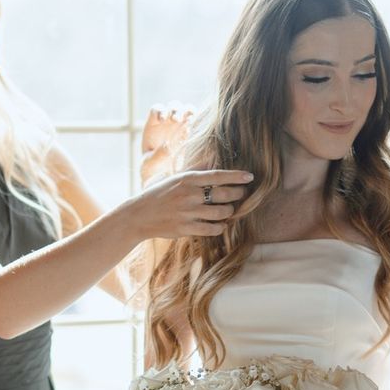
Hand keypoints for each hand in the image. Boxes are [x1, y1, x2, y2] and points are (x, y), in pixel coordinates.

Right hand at [113, 168, 254, 243]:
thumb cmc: (159, 194)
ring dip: (229, 211)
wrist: (139, 215)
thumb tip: (214, 160)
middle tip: (241, 194)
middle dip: (237, 194)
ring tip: (229, 209)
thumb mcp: (175, 178)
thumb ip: (195, 171)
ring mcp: (188, 213)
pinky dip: (220, 227)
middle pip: (223, 194)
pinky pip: (212, 229)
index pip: (217, 175)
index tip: (250, 176)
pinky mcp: (186, 229)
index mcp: (187, 179)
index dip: (236, 176)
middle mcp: (189, 195)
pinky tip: (221, 224)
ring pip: (221, 213)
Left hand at [140, 104, 194, 181]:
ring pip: (187, 110)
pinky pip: (197, 123)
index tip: (161, 119)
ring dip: (188, 112)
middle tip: (176, 119)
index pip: (157, 110)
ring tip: (188, 121)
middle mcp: (168, 123)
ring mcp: (182, 127)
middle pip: (174, 106)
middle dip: (175, 110)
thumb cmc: (152, 172)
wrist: (164, 180)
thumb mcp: (149, 165)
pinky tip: (196, 128)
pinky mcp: (193, 133)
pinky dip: (198, 122)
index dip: (160, 110)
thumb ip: (156, 156)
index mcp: (153, 126)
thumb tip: (168, 146)